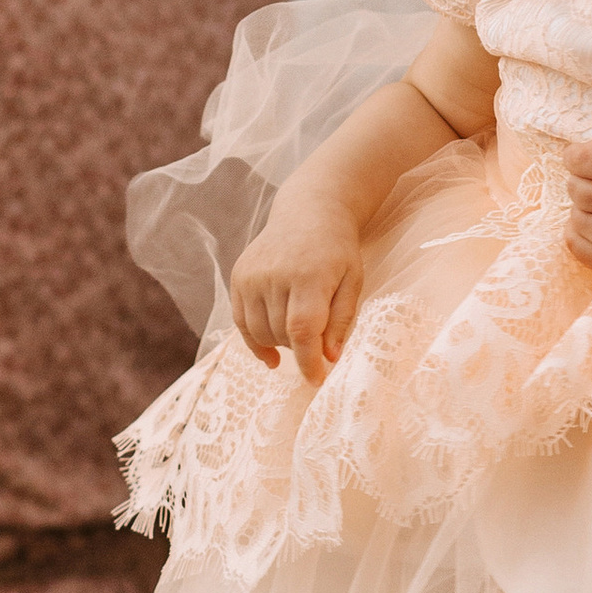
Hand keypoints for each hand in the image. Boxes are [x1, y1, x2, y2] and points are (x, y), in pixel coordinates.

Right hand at [230, 187, 365, 382]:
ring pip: (259, 332)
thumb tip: (329, 359)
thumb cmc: (337, 250)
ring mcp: (252, 275)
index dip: (308, 361)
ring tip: (298, 332)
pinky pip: (241, 322)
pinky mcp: (238, 277)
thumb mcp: (353, 281)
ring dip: (279, 343)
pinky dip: (254, 342)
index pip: (302, 330)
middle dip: (300, 348)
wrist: (308, 211)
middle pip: (281, 334)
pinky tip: (271, 355)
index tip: (316, 381)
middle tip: (318, 339)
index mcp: (309, 275)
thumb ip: (342, 320)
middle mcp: (274, 275)